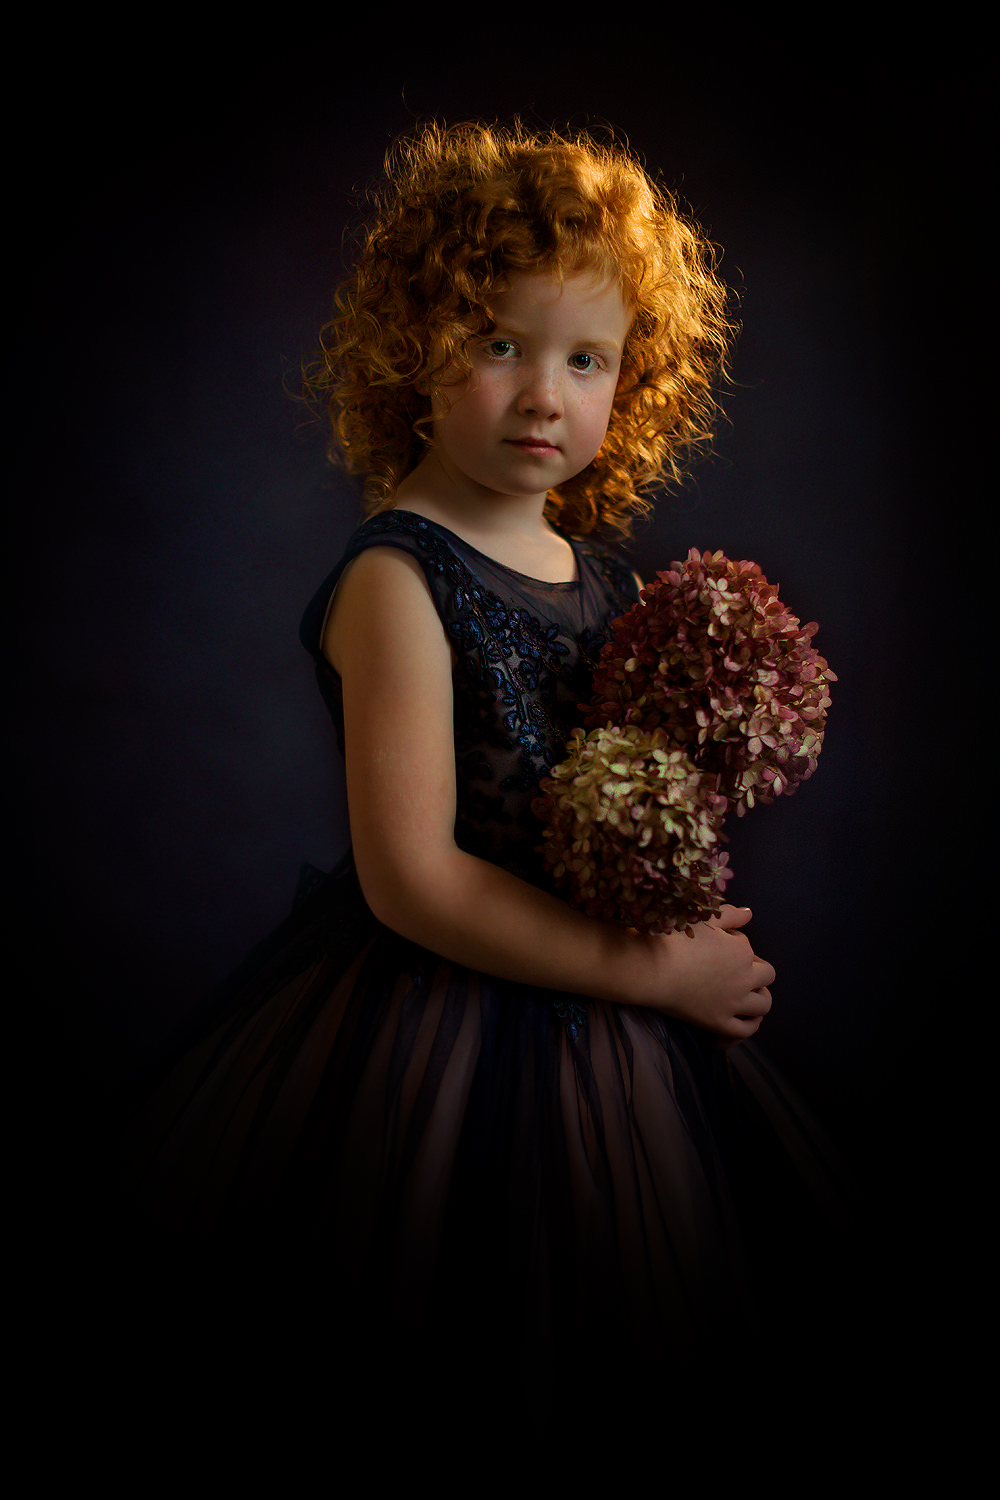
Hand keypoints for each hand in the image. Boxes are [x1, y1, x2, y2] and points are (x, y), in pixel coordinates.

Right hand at [635, 904, 774, 1043]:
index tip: (719, 948)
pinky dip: (750, 1024)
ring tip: (748, 994)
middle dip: (756, 971)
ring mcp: (733, 1003)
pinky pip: (745, 1030)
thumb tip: (750, 913)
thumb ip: (730, 915)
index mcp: (742, 951)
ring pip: (763, 1005)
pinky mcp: (719, 1022)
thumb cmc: (674, 939)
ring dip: (760, 997)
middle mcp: (744, 978)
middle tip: (736, 970)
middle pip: (767, 975)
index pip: (749, 948)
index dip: (736, 946)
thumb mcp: (703, 920)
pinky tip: (745, 1018)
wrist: (651, 968)